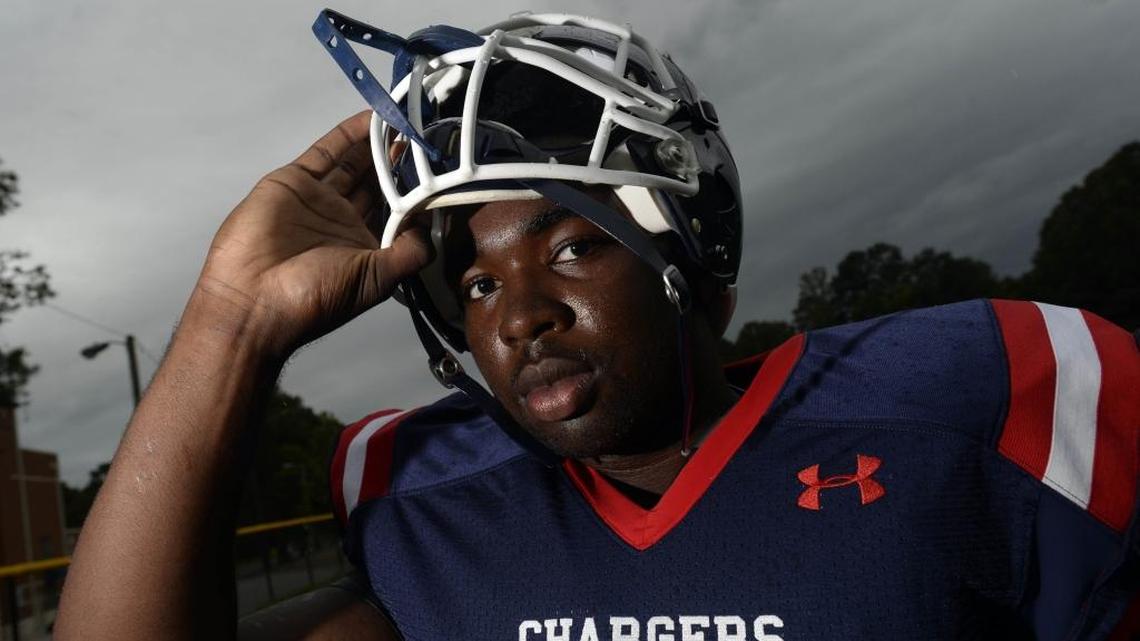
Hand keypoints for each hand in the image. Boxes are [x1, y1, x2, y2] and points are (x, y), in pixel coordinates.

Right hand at [193, 111, 430, 357]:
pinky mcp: (295, 181)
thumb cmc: (318, 295)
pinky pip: (327, 151)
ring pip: (355, 163)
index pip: (398, 211)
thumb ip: (410, 252)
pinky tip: (372, 118)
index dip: (417, 191)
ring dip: (379, 143)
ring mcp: (319, 199)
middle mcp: (344, 221)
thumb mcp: (378, 279)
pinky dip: (349, 134)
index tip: (442, 169)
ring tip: (405, 120)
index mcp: (365, 247)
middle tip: (426, 135)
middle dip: (400, 161)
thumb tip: (433, 223)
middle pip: (378, 183)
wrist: (254, 298)